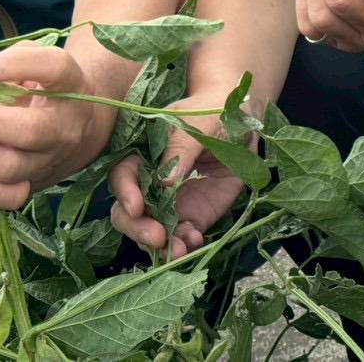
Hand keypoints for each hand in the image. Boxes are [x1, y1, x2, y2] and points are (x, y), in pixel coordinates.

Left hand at [0, 43, 112, 209]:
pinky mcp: (37, 184)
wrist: (83, 124)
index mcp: (72, 84)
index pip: (55, 68)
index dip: (18, 64)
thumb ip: (8, 62)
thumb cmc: (51, 86)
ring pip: (10, 168)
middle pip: (30, 130)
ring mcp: (52, 159)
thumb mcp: (39, 61)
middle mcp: (66, 125)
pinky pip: (8, 198)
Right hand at [109, 92, 246, 256]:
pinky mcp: (191, 215)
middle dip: (138, 228)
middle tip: (157, 238)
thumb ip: (181, 150)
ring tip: (181, 251)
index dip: (125, 193)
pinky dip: (185, 244)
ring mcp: (170, 202)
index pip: (123, 176)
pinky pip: (181, 236)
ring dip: (162, 245)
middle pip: (128, 212)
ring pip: (152, 230)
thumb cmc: (213, 112)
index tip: (137, 207)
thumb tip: (164, 182)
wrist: (240, 123)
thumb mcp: (197, 123)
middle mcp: (150, 182)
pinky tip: (196, 241)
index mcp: (143, 154)